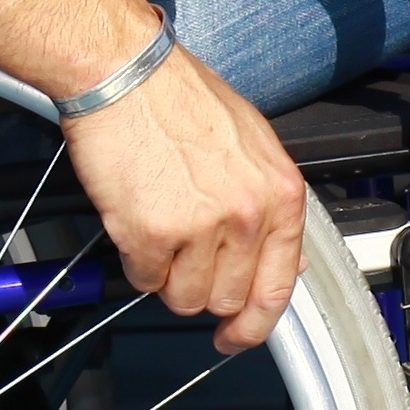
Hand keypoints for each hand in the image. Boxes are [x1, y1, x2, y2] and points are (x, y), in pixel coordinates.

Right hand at [63, 40, 306, 352]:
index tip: (236, 335)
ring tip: (159, 231)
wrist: (127, 74)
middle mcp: (247, 216)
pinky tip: (137, 223)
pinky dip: (136, 261)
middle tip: (183, 259)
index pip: (278, 289)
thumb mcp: (254, 146)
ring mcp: (200, 228)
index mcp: (280, 194)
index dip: (254, 324)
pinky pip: (144, 279)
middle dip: (202, 289)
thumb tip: (282, 260)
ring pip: (184, 298)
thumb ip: (270, 207)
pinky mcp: (152, 234)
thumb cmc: (182, 98)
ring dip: (167, 276)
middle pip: (226, 299)